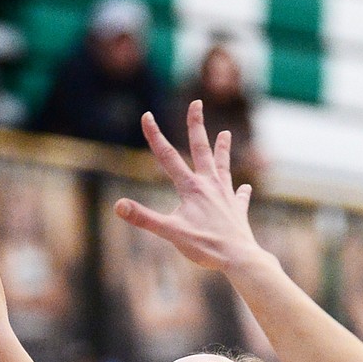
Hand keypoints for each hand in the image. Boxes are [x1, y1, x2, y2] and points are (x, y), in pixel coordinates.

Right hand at [114, 100, 262, 275]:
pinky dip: (241, 191)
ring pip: (223, 166)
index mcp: (191, 188)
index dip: (155, 136)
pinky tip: (244, 187)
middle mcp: (210, 185)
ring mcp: (226, 195)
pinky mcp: (238, 210)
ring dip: (222, 149)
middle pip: (201, 149)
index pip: (168, 157)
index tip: (147, 115)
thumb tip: (118, 205)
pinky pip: (239, 196)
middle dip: (196, 125)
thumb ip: (143, 217)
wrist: (240, 258)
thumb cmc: (205, 246)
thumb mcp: (170, 232)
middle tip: (196, 103)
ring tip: (226, 133)